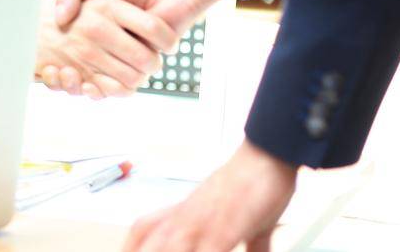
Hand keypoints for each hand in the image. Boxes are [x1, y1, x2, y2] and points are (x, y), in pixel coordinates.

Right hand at [36, 0, 179, 98]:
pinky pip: (118, 87)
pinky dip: (105, 91)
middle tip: (56, 70)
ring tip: (69, 75)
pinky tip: (88, 84)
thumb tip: (59, 18)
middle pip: (79, 67)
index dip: (53, 59)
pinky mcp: (140, 63)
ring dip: (82, 84)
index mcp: (94, 19)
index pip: (64, 46)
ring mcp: (123, 52)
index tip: (43, 64)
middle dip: (66, 75)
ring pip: (96, 80)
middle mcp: (107, 38)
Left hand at [123, 140, 296, 251]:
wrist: (267, 156)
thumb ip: (249, 241)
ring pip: (168, 247)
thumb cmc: (254, 183)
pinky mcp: (222, 230)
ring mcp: (201, 223)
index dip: (132, 244)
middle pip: (148, 239)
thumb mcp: (248, 217)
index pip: (144, 227)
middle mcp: (186, 216)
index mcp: (185, 211)